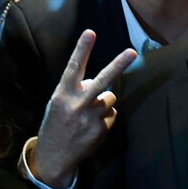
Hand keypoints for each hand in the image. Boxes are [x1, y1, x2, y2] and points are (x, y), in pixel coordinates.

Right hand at [32, 30, 136, 188]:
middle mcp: (77, 104)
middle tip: (133, 52)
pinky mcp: (101, 129)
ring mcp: (91, 117)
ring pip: (110, 99)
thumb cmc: (57, 123)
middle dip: (118, 65)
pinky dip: (104, 119)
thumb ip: (75, 90)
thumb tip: (96, 83)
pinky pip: (111, 115)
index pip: (74, 67)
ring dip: (103, 103)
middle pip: (102, 81)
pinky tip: (90, 127)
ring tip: (87, 115)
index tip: (90, 32)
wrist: (54, 156)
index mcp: (63, 94)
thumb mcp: (58, 103)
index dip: (82, 49)